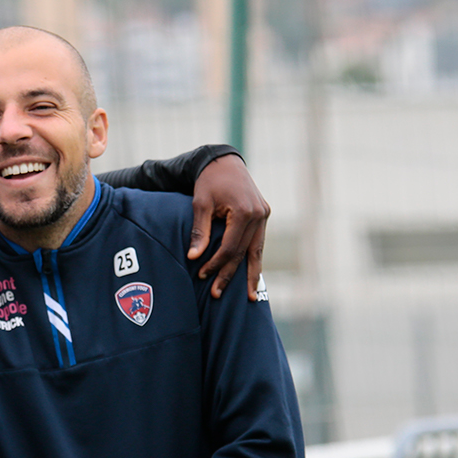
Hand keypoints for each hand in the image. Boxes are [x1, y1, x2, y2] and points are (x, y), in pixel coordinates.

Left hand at [189, 153, 269, 299]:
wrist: (224, 162)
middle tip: (217, 294)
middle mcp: (259, 215)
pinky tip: (251, 275)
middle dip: (230, 274)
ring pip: (257, 250)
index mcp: (244, 211)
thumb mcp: (200, 204)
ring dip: (250, 273)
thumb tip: (193, 257)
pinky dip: (253, 258)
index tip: (202, 274)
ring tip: (248, 296)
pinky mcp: (263, 215)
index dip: (216, 263)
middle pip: (244, 252)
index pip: (230, 247)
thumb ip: (199, 231)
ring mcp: (264, 215)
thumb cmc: (208, 182)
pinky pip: (258, 242)